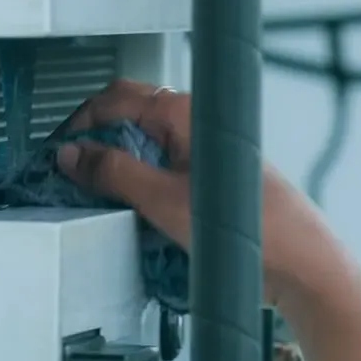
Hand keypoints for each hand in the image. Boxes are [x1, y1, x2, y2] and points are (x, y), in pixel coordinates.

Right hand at [54, 79, 349, 311]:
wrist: (299, 262)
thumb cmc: (252, 226)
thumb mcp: (161, 198)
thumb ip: (112, 172)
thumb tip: (74, 155)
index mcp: (190, 114)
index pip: (119, 98)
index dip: (83, 121)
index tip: (60, 148)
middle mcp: (203, 127)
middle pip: (133, 120)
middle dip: (100, 143)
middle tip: (75, 172)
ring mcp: (211, 154)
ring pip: (150, 149)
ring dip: (123, 168)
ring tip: (104, 196)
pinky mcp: (216, 182)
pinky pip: (168, 173)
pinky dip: (146, 186)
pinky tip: (138, 210)